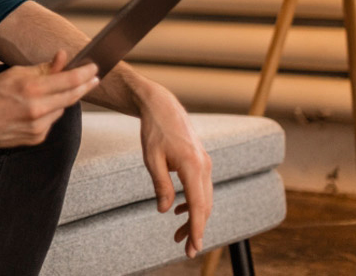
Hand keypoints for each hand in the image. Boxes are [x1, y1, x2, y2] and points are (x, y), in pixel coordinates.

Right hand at [0, 51, 98, 147]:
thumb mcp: (17, 73)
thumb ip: (44, 68)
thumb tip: (63, 58)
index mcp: (33, 89)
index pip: (70, 80)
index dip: (85, 73)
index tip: (94, 67)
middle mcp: (38, 110)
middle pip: (72, 97)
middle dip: (84, 86)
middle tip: (93, 78)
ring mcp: (38, 127)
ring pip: (62, 110)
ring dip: (63, 100)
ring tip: (50, 92)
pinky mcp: (35, 138)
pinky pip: (51, 122)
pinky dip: (49, 113)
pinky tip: (37, 109)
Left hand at [137, 83, 212, 258]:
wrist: (162, 106)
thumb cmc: (154, 130)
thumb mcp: (151, 158)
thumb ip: (160, 185)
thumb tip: (164, 210)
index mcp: (192, 165)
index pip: (198, 205)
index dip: (197, 229)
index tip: (194, 247)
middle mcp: (204, 165)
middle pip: (205, 206)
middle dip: (196, 229)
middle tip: (184, 248)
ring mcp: (205, 163)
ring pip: (205, 198)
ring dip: (195, 217)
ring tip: (179, 234)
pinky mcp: (201, 161)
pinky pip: (202, 188)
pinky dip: (194, 203)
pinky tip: (178, 210)